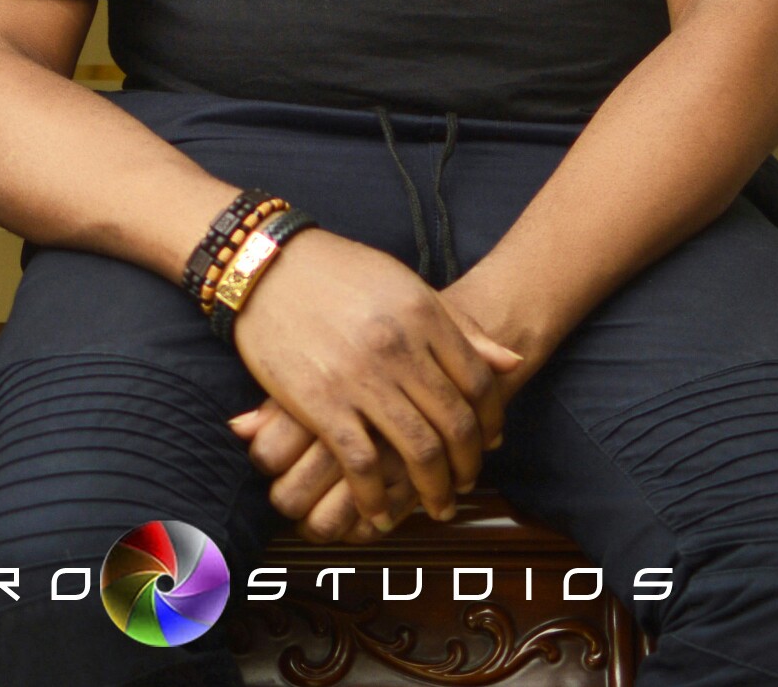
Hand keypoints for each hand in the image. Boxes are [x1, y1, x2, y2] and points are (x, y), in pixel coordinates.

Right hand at [225, 230, 521, 534]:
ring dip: (433, 490)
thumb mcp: (406, 285)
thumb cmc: (339, 272)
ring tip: (435, 505)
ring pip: (418, 451)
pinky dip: (376, 497)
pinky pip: (361, 464)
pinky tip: (380, 511)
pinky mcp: (321, 403)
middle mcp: (399, 348)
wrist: (266, 266)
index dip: (491, 420)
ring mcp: (360, 377)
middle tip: (466, 484)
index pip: (478, 383)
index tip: (488, 441)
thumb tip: (511, 362)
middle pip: (455, 424)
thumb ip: (458, 326)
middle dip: (468, 465)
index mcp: (423, 314)